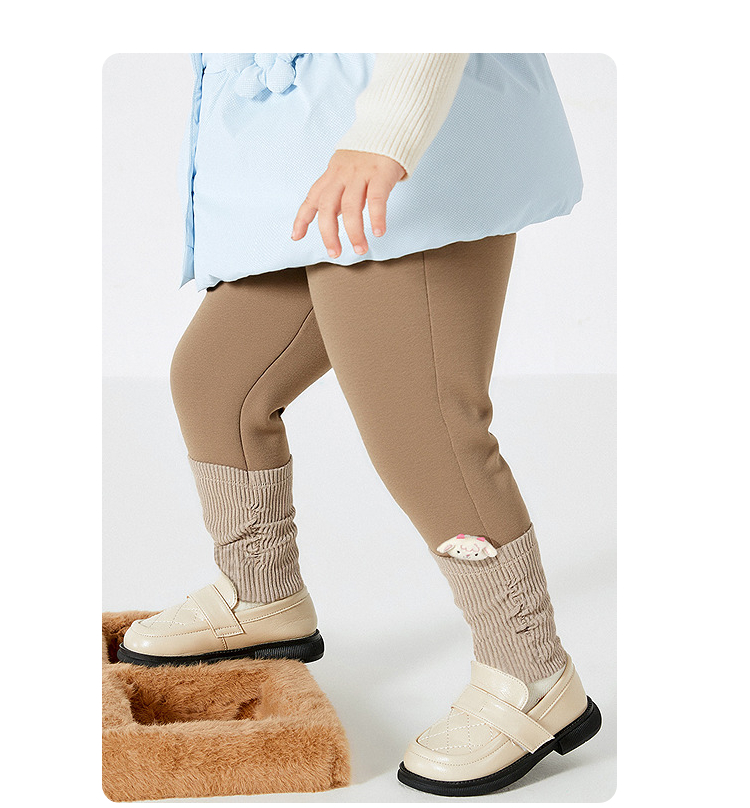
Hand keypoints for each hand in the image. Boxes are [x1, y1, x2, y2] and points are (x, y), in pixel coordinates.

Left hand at [291, 149, 405, 257]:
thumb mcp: (346, 169)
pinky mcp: (381, 172)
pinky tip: (379, 232)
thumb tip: (334, 217)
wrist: (390, 125)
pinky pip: (377, 199)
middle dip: (328, 234)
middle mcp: (342, 174)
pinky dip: (377, 218)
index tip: (296, 236)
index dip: (302, 218)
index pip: (312, 198)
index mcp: (332, 174)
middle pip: (328, 207)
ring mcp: (361, 173)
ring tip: (360, 249)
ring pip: (351, 207)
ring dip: (354, 232)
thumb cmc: (369, 153)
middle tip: (334, 253)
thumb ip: (340, 191)